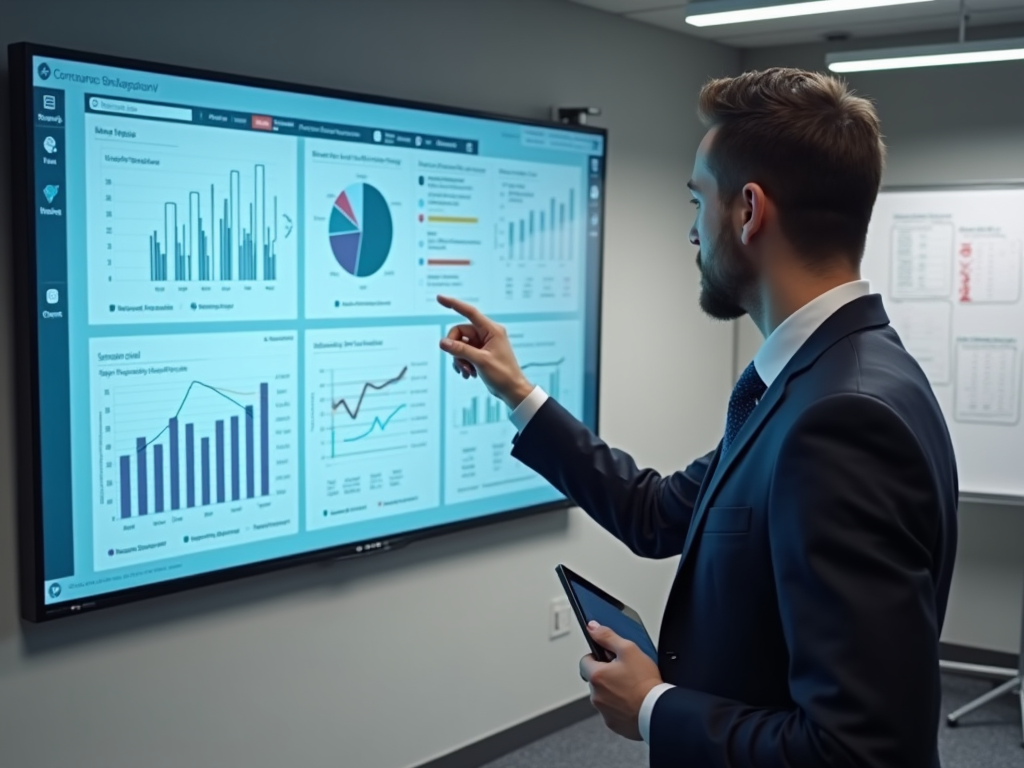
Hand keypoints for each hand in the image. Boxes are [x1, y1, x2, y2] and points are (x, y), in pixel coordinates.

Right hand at [437, 295, 533, 408]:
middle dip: (456, 350)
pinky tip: (468, 374)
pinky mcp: (480, 353)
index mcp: (492, 330)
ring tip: (467, 372)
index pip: (470, 312)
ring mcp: (483, 344)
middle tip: (461, 365)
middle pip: (460, 333)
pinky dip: (463, 363)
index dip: (454, 304)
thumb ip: (461, 350)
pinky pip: (464, 353)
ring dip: (459, 359)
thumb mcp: (480, 361)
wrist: (512, 390)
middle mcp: (487, 334)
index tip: (439, 298)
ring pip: (460, 345)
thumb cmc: (503, 375)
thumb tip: (443, 343)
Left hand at [579, 622, 662, 741]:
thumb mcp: (629, 650)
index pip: (585, 661)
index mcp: (596, 676)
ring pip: (603, 696)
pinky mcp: (612, 723)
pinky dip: (619, 706)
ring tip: (631, 688)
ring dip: (612, 691)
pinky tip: (632, 701)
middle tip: (625, 673)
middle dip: (606, 675)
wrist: (658, 711)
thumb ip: (608, 636)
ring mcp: (603, 711)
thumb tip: (592, 627)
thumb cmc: (645, 683)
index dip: (598, 657)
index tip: (610, 658)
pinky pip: (611, 711)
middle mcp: (596, 695)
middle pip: (595, 679)